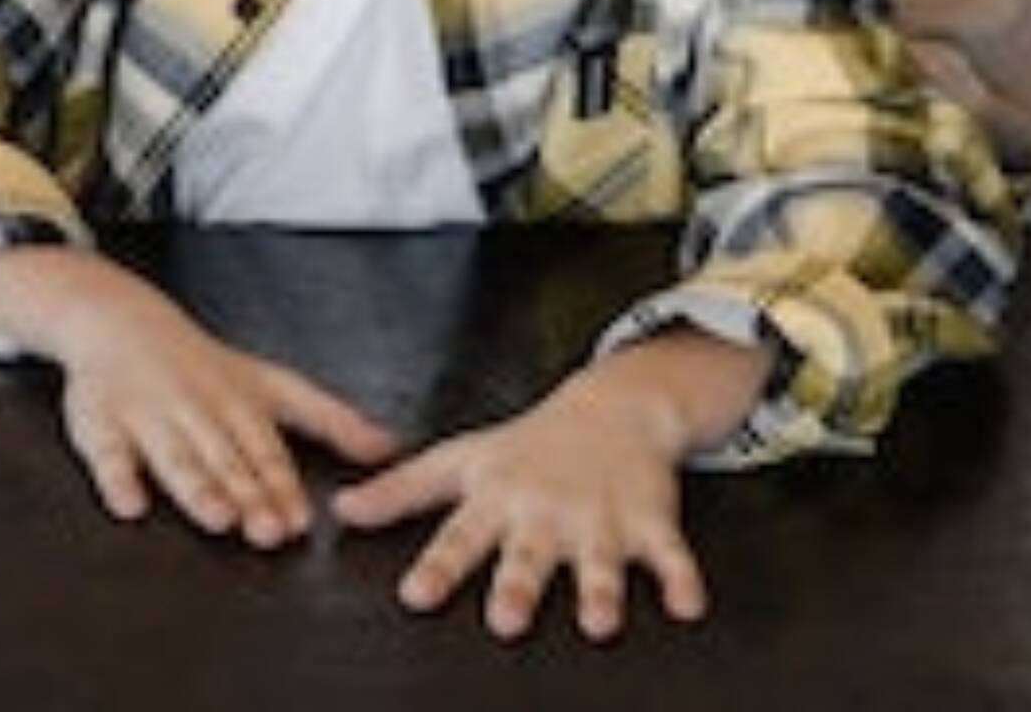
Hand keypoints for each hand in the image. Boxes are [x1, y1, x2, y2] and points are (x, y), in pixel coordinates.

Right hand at [0, 245, 401, 546]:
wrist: (118, 320)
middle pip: (223, 459)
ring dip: (195, 487)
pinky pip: (106, 452)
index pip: (264, 451)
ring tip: (216, 516)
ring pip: (174, 457)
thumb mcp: (271, 384)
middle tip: (266, 530)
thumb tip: (389, 448)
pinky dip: (116, 477)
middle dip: (246, 494)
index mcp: (239, 404)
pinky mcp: (100, 422)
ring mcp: (147, 416)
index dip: (282, 486)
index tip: (298, 520)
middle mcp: (196, 410)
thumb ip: (329, 419)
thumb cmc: (201, 365)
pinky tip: (129, 504)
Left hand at [335, 332, 761, 641]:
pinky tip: (688, 607)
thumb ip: (401, 491)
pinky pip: (671, 555)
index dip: (436, 566)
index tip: (415, 595)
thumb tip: (342, 513)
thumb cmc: (528, 445)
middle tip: (505, 619)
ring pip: (600, 562)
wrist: (613, 409)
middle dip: (517, 587)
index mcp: (497, 499)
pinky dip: (683, 580)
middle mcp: (547, 511)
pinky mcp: (651, 522)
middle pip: (528, 556)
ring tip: (598, 623)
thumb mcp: (459, 461)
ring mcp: (600, 518)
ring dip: (600, 591)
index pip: (459, 537)